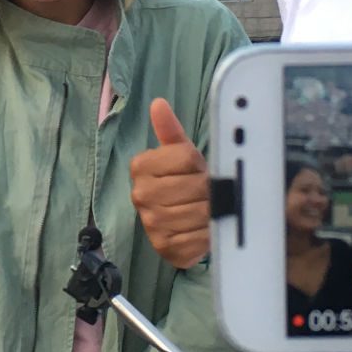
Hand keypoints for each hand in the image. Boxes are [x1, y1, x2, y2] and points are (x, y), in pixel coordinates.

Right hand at [129, 99, 211, 269]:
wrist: (182, 220)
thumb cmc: (184, 180)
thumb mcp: (180, 153)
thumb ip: (170, 130)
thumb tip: (159, 104)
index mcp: (141, 166)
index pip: (185, 158)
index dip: (200, 163)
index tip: (198, 169)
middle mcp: (140, 195)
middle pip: (194, 187)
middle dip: (208, 189)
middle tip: (209, 191)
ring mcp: (151, 223)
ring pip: (198, 213)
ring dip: (211, 212)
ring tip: (209, 209)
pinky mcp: (164, 248)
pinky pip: (197, 239)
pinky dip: (208, 235)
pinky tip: (205, 228)